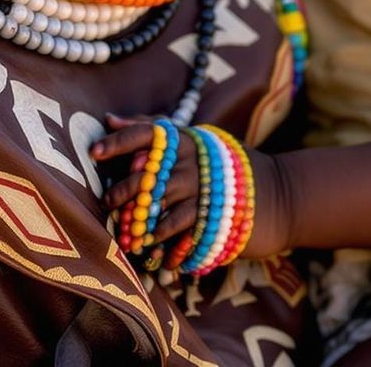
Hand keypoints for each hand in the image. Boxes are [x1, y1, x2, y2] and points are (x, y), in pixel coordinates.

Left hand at [93, 116, 294, 265]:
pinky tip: (155, 252)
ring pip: (162, 206)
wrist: (276, 195)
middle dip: (125, 189)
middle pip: (149, 173)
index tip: (94, 152)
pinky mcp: (215, 220)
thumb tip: (110, 118)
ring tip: (128, 233)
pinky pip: (181, 233)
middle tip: (110, 202)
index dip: (119, 141)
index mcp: (187, 139)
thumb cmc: (225, 167)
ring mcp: (206, 192)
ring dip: (140, 222)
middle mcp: (194, 162)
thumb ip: (152, 129)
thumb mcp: (194, 142)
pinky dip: (164, 243)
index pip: (147, 132)